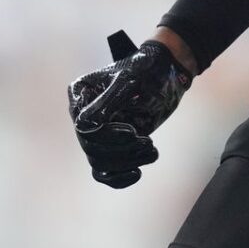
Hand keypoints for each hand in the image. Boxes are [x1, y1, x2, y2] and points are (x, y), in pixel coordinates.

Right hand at [67, 31, 193, 188]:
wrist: (166, 73)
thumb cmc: (146, 69)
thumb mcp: (129, 80)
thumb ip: (108, 101)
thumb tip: (88, 125)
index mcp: (81, 94)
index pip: (84, 125)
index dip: (107, 135)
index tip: (133, 132)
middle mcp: (83, 114)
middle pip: (91, 147)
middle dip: (121, 150)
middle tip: (148, 142)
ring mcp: (97, 131)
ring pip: (99, 161)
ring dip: (127, 161)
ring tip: (152, 150)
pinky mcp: (111, 145)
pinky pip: (105, 172)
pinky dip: (119, 178)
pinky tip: (137, 173)